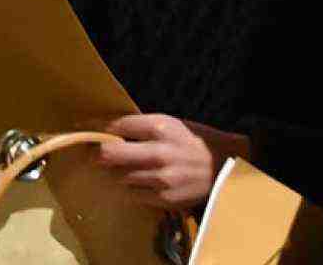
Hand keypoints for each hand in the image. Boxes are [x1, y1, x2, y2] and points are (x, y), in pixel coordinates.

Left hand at [92, 114, 250, 209]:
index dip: (104, 130)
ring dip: (116, 173)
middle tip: (98, 155)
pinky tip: (138, 183)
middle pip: (111, 154)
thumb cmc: (194, 141)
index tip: (99, 133)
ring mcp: (160, 178)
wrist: (224, 166)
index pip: (118, 127)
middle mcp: (158, 152)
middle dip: (101, 154)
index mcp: (160, 128)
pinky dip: (130, 189)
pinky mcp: (164, 198)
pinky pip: (133, 195)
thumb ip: (142, 127)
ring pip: (119, 176)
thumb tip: (110, 131)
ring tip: (122, 169)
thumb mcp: (171, 124)